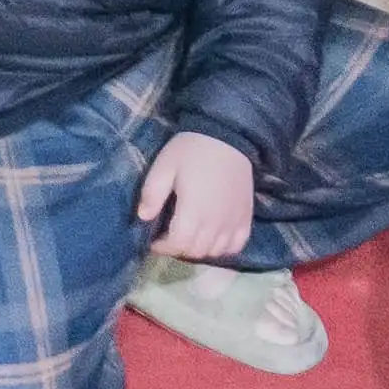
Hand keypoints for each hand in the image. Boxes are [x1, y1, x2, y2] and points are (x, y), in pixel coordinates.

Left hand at [133, 125, 258, 271]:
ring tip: (189, 236)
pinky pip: (237, 246)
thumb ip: (152, 193)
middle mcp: (216, 223)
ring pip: (216, 252)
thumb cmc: (191, 149)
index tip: (152, 241)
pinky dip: (224, 248)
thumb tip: (142, 217)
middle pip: (196, 251)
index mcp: (194, 212)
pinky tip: (213, 238)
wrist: (227, 136)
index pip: (178, 244)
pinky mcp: (246, 217)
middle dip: (178, 248)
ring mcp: (234, 222)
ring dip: (199, 250)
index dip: (162, 247)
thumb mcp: (165, 166)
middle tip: (168, 236)